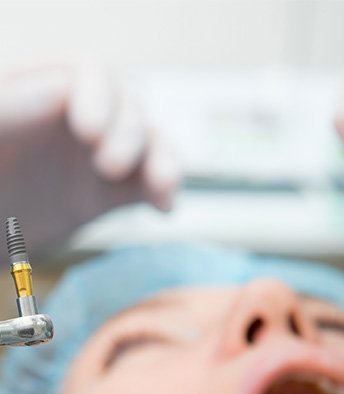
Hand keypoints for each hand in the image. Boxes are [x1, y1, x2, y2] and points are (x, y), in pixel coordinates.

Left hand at [0, 58, 178, 259]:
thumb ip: (12, 108)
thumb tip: (62, 88)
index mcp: (44, 88)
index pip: (86, 72)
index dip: (96, 98)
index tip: (86, 133)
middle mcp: (79, 117)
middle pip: (127, 104)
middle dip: (128, 133)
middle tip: (110, 166)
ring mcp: (100, 154)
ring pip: (149, 141)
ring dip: (160, 161)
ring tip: (161, 185)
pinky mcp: (115, 191)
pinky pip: (150, 183)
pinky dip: (164, 191)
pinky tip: (165, 208)